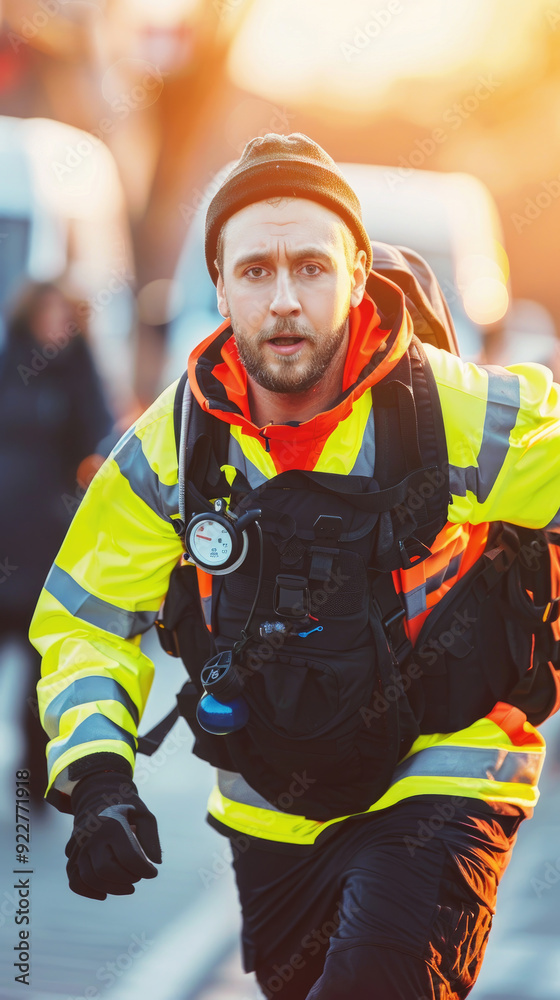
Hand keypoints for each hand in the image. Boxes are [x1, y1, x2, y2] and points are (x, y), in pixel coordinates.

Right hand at [65, 771, 161, 899]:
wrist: (97, 795)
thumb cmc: (125, 807)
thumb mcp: (143, 814)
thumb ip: (151, 838)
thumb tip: (156, 863)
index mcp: (112, 824)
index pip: (129, 857)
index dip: (144, 870)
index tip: (153, 872)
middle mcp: (91, 836)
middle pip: (105, 870)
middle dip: (126, 879)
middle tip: (138, 876)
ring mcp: (78, 845)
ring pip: (89, 878)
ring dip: (111, 888)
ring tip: (127, 886)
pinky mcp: (72, 854)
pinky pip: (74, 880)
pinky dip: (88, 891)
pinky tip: (104, 893)